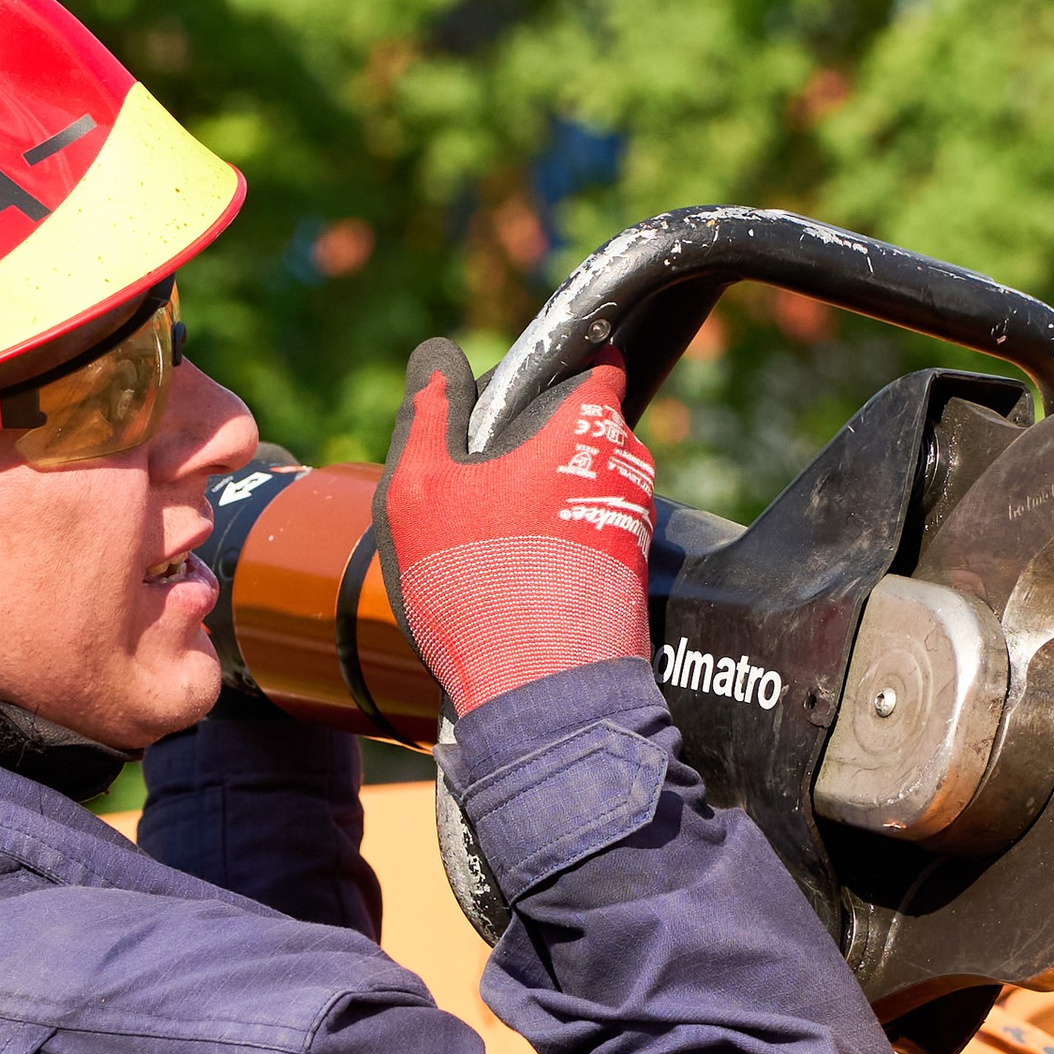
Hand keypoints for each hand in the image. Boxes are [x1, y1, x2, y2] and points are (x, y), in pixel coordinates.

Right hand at [374, 341, 656, 718]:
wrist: (541, 692)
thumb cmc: (478, 581)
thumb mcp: (421, 486)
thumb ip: (429, 412)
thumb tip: (438, 361)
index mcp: (587, 422)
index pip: (590, 362)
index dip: (544, 372)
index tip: (504, 400)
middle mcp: (626, 464)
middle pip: (576, 428)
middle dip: (530, 446)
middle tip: (474, 487)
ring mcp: (633, 520)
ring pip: (578, 484)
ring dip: (539, 499)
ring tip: (487, 543)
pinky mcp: (631, 570)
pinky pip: (585, 532)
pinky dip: (553, 543)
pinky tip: (511, 577)